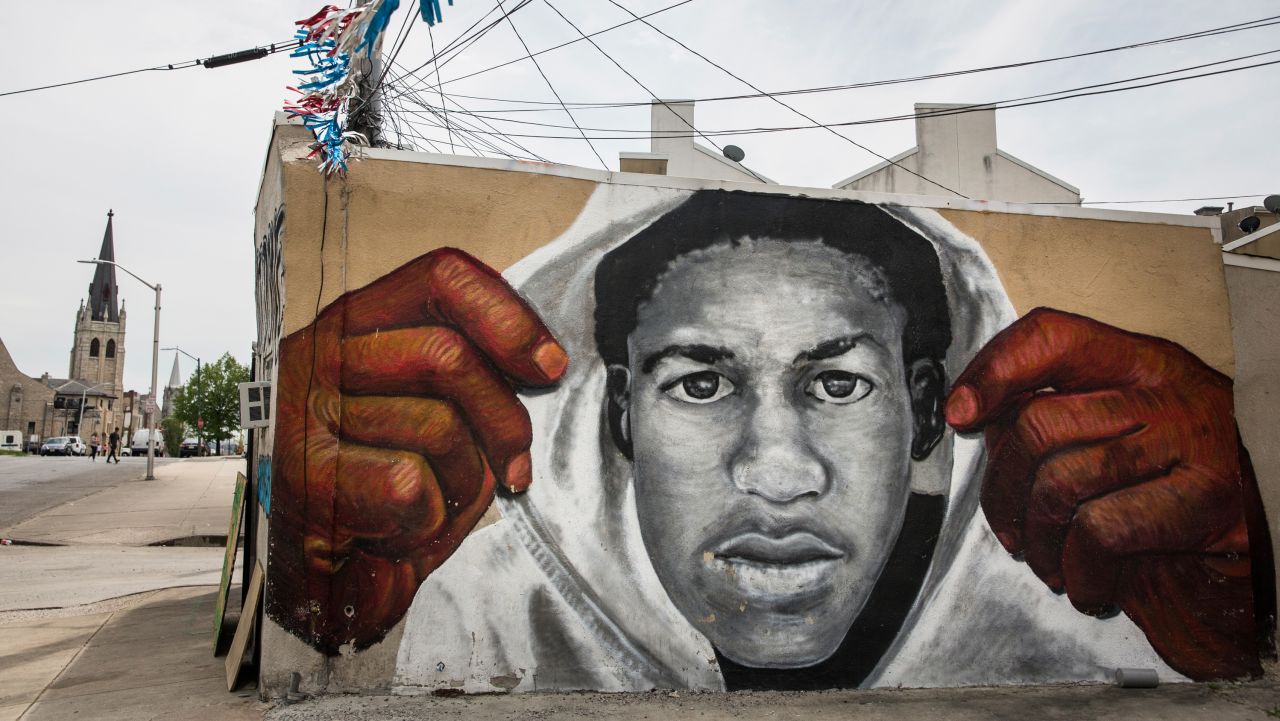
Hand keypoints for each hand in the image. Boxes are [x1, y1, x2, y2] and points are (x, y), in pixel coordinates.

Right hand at [266, 248, 566, 653]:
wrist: (331, 586)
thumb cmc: (392, 489)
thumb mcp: (436, 410)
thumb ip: (472, 370)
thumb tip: (545, 362)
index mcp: (356, 325)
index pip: (441, 277)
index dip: (508, 317)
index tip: (549, 368)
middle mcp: (319, 355)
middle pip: (448, 354)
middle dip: (504, 421)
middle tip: (515, 467)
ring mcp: (305, 414)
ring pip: (437, 425)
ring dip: (464, 481)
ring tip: (437, 503)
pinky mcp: (307, 477)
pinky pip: (412, 484)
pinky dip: (430, 521)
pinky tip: (401, 531)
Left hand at [946, 307, 1267, 679]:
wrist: (1254, 568)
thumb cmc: (1172, 508)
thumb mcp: (1116, 445)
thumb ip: (1058, 422)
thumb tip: (981, 417)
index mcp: (1141, 366)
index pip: (1053, 336)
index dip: (994, 369)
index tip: (960, 412)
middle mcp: (1168, 392)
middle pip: (1038, 422)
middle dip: (1003, 488)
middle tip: (1009, 529)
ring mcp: (1191, 442)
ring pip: (1060, 480)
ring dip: (1038, 540)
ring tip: (1049, 564)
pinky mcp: (1205, 501)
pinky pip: (1099, 531)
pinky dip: (1079, 570)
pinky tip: (1089, 585)